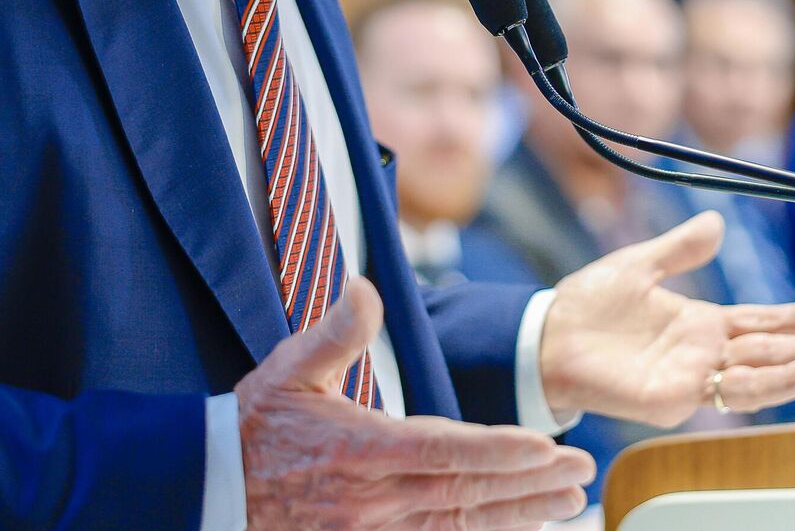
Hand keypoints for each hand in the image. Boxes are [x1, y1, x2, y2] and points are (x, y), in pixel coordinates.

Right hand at [238, 280, 592, 529]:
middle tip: (582, 473)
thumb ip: (334, 331)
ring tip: (568, 504)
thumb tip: (366, 289)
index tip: (546, 446)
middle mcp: (371, 499)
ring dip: (518, 516)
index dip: (498, 451)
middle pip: (466, 494)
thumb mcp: (289, 369)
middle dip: (530, 484)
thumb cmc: (257, 426)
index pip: (443, 450)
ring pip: (460, 528)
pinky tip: (516, 530)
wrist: (212, 490)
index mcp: (359, 448)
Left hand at [538, 211, 794, 426]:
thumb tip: (717, 221)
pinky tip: (793, 374)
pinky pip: (729, 394)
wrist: (548, 335)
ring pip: (758, 378)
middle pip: (770, 354)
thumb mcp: (639, 265)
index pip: (759, 323)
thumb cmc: (586, 306)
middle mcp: (702, 354)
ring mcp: (692, 379)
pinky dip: (767, 385)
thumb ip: (680, 249)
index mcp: (698, 324)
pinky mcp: (676, 399)